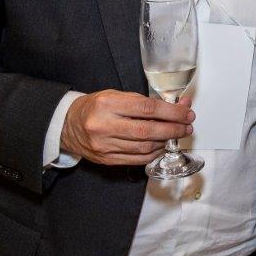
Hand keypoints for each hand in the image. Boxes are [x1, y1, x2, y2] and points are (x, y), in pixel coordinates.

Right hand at [60, 89, 193, 165]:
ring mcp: (104, 145)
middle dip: (173, 129)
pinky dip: (153, 153)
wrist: (68, 125)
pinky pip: (136, 159)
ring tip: (176, 134)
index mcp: (108, 104)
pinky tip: (161, 146)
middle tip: (187, 126)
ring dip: (165, 141)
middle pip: (148, 131)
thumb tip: (177, 105)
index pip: (147, 109)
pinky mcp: (106, 159)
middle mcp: (105, 125)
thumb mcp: (117, 95)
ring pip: (144, 147)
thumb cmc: (96, 107)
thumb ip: (146, 101)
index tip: (186, 113)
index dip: (172, 112)